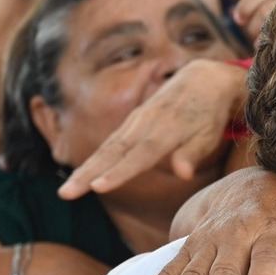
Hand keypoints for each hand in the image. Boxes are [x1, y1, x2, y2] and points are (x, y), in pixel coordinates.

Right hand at [59, 59, 243, 198]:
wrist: (202, 80)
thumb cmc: (209, 114)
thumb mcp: (209, 133)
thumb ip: (194, 153)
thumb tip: (184, 174)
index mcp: (167, 128)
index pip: (141, 154)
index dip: (119, 172)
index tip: (98, 187)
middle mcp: (145, 123)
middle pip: (113, 152)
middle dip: (88, 174)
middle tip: (65, 194)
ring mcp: (135, 122)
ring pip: (106, 149)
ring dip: (84, 170)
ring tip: (65, 192)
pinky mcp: (130, 123)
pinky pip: (109, 144)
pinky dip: (94, 160)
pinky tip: (80, 177)